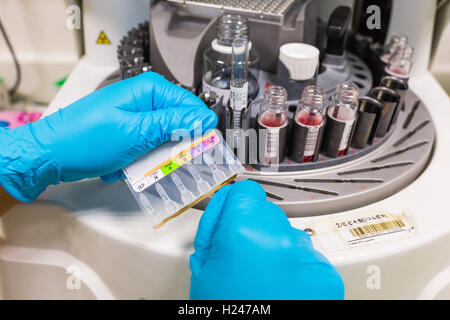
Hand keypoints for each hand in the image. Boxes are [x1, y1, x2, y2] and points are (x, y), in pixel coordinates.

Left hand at [0, 72, 216, 201]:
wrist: (50, 155)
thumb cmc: (83, 139)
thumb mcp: (135, 132)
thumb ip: (172, 125)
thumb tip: (203, 119)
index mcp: (148, 90)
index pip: (190, 105)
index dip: (198, 128)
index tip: (203, 147)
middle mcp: (144, 101)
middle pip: (178, 125)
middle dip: (171, 148)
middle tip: (162, 161)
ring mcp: (135, 118)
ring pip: (163, 141)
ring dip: (152, 159)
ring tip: (133, 166)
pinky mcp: (128, 134)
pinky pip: (148, 149)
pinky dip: (139, 162)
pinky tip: (122, 167)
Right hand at [190, 180, 343, 299]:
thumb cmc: (229, 311)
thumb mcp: (204, 270)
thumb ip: (214, 232)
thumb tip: (225, 213)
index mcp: (244, 230)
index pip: (246, 191)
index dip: (236, 203)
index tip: (233, 213)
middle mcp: (280, 236)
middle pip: (268, 213)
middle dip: (254, 228)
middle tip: (244, 256)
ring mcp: (307, 255)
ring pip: (289, 234)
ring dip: (278, 248)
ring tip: (265, 278)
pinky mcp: (326, 273)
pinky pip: (308, 257)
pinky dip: (297, 268)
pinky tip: (284, 287)